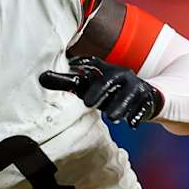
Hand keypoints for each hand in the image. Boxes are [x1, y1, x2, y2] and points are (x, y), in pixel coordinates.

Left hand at [39, 56, 163, 126]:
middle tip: (88, 103)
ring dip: (120, 106)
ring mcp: (136, 87)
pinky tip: (132, 124)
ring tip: (112, 117)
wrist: (145, 95)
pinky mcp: (147, 99)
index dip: (85, 63)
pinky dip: (137, 115)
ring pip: (128, 95)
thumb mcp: (91, 87)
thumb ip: (68, 83)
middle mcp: (121, 75)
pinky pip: (142, 107)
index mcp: (106, 70)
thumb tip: (41, 78)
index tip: (74, 64)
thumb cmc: (110, 92)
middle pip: (110, 80)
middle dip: (100, 90)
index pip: (94, 63)